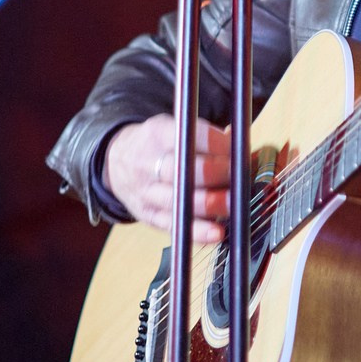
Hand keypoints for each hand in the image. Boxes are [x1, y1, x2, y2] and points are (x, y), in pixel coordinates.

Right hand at [104, 114, 230, 243]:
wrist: (116, 160)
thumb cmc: (158, 145)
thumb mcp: (174, 128)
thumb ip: (205, 137)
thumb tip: (244, 149)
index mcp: (157, 134)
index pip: (186, 136)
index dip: (214, 144)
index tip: (236, 150)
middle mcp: (148, 163)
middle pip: (180, 169)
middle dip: (213, 174)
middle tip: (238, 176)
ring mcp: (146, 191)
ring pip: (177, 199)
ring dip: (208, 204)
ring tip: (233, 204)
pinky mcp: (148, 215)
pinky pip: (172, 225)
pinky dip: (196, 231)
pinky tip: (216, 233)